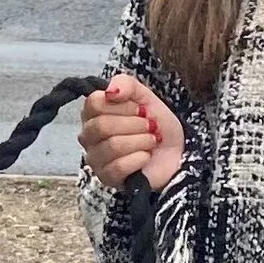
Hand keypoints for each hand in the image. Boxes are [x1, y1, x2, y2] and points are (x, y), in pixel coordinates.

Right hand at [80, 75, 184, 191]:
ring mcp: (95, 159)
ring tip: (151, 141)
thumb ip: (126, 84)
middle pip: (102, 125)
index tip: (139, 109)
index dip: (121, 105)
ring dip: (141, 141)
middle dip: (134, 124)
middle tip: (149, 126)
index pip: (94, 103)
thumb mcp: (145, 96)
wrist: (175, 152)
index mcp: (93, 113)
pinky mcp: (106, 178)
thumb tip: (110, 91)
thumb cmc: (155, 124)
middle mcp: (88, 136)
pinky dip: (140, 158)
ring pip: (112, 146)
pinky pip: (118, 166)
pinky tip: (146, 156)